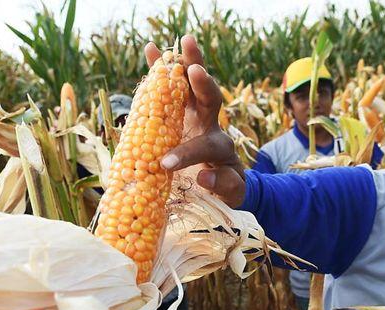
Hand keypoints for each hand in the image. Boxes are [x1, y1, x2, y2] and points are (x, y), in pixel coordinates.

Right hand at [144, 35, 246, 207]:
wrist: (223, 178)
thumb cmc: (226, 187)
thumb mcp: (231, 192)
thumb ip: (223, 185)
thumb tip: (203, 176)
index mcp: (219, 148)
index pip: (205, 146)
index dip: (186, 154)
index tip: (166, 164)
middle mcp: (210, 125)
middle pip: (210, 99)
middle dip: (203, 84)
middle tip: (195, 69)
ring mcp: (196, 114)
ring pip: (193, 85)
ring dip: (188, 63)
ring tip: (183, 41)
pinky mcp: (182, 109)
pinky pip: (173, 85)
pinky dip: (163, 67)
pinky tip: (152, 48)